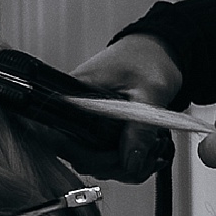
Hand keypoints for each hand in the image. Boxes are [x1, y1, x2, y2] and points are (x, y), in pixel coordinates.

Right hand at [57, 34, 183, 181]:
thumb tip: (130, 162)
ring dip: (122, 166)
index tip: (116, 159)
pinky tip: (145, 154)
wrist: (157, 50)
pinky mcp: (97, 130)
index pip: (59, 136)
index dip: (85, 155)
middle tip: (142, 157)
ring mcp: (84, 123)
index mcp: (72, 95)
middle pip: (77, 155)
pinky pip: (103, 156)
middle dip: (111, 164)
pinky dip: (126, 163)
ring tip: (149, 153)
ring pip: (91, 161)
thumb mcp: (150, 91)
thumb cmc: (147, 59)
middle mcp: (72, 111)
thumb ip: (140, 128)